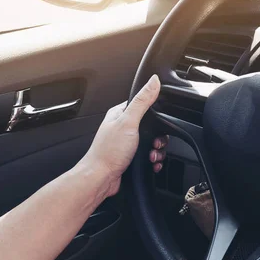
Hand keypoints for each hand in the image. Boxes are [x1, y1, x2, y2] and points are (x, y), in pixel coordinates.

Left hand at [79, 75, 167, 195]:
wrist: (101, 179)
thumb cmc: (108, 152)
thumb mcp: (128, 122)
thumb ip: (142, 101)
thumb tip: (154, 80)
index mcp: (120, 113)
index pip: (144, 104)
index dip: (156, 114)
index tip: (158, 124)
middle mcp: (123, 127)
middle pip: (152, 126)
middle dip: (158, 137)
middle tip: (154, 143)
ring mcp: (127, 142)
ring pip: (152, 142)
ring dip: (157, 151)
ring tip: (151, 156)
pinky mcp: (131, 157)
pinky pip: (149, 155)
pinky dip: (154, 160)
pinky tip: (151, 164)